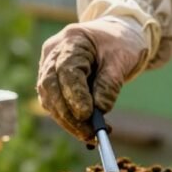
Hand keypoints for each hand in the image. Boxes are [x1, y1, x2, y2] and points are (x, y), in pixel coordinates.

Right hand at [37, 17, 149, 140]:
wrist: (115, 36)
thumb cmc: (120, 43)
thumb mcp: (122, 59)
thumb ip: (110, 83)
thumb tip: (100, 109)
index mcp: (72, 39)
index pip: (66, 70)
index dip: (74, 94)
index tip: (87, 115)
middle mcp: (54, 52)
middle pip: (51, 86)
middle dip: (68, 114)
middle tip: (88, 133)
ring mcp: (49, 66)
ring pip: (49, 98)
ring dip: (67, 120)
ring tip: (90, 135)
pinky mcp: (52, 81)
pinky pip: (54, 103)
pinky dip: (67, 118)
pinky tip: (84, 129)